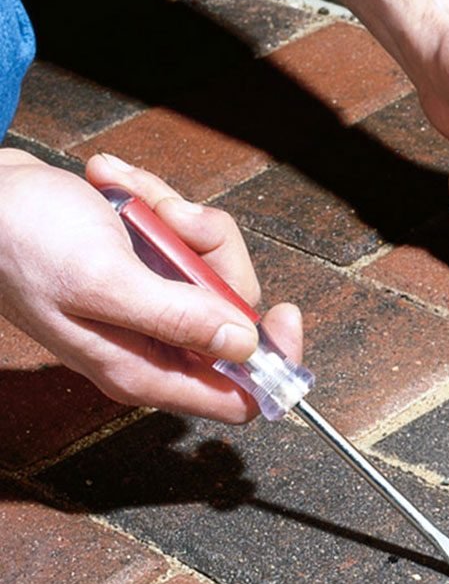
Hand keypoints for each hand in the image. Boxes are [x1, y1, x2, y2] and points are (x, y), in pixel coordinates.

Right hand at [0, 149, 301, 421]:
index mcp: (144, 369)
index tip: (287, 311)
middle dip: (213, 254)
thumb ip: (177, 318)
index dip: (273, 360)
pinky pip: (187, 235)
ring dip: (180, 218)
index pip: (238, 395)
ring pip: (215, 265)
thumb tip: (245, 344)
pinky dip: (158, 202)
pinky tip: (117, 187)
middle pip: (237, 314)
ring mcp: (153, 302)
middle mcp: (154, 343)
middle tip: (172, 221)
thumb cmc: (23, 242)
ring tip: (132, 199)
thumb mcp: (103, 281)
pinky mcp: (149, 265)